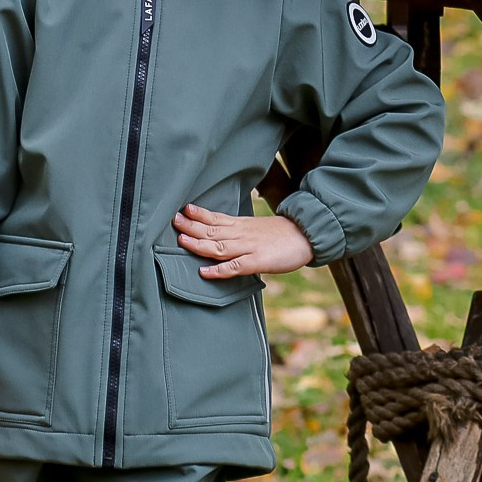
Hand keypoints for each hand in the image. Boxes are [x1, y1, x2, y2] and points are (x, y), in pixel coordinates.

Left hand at [177, 204, 314, 276]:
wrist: (307, 235)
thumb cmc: (283, 234)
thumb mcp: (258, 227)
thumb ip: (240, 230)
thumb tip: (223, 234)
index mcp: (242, 225)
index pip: (216, 218)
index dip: (199, 215)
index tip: (184, 210)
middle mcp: (242, 234)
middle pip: (212, 230)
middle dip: (191, 226)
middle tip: (173, 221)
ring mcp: (249, 247)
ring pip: (219, 246)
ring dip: (199, 244)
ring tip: (182, 240)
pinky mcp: (258, 261)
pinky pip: (235, 267)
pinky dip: (219, 270)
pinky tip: (205, 272)